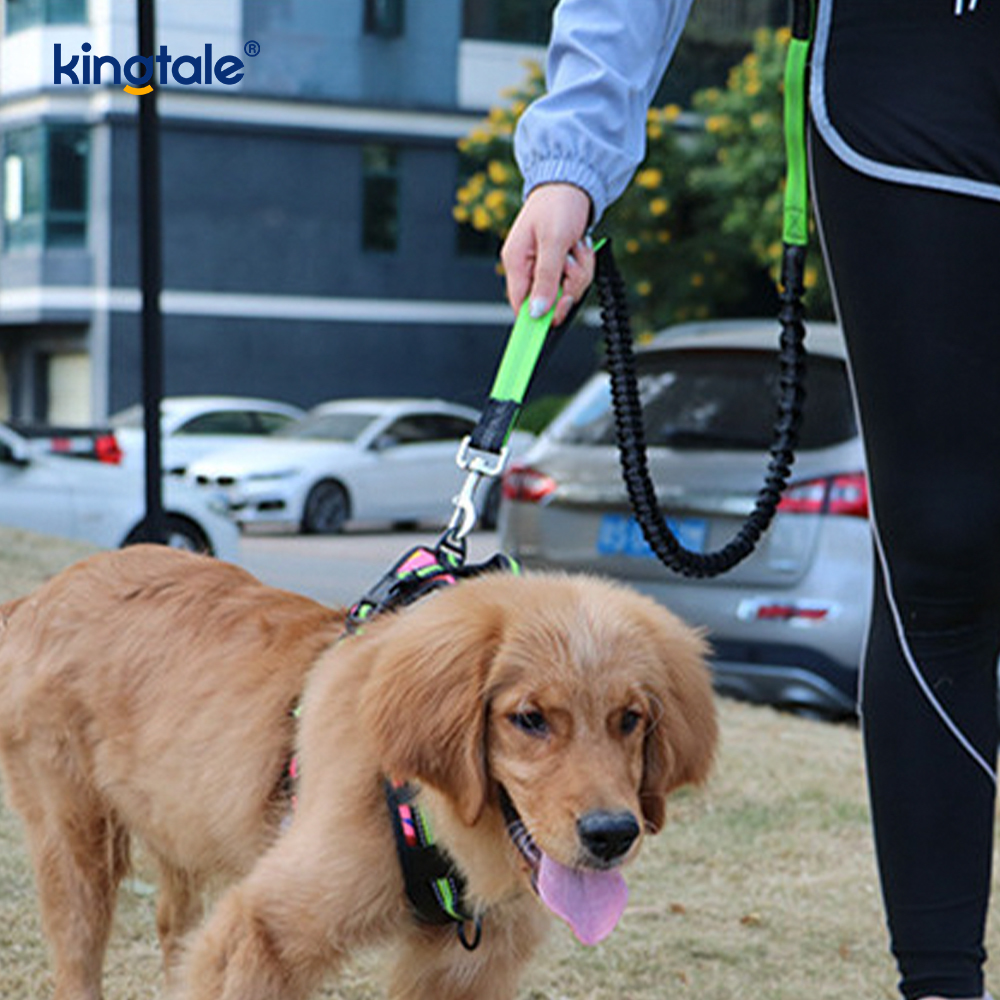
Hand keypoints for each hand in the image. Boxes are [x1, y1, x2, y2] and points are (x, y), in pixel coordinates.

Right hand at [501, 183, 594, 326]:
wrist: (574, 182)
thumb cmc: (558, 204)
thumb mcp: (553, 242)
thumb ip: (545, 279)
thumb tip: (537, 312)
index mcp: (516, 263)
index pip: (520, 305)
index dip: (535, 319)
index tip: (547, 332)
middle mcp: (529, 268)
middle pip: (550, 301)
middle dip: (569, 285)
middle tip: (572, 263)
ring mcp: (546, 268)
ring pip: (568, 291)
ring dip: (580, 272)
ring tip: (577, 248)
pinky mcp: (561, 265)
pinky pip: (577, 279)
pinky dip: (584, 265)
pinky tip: (580, 247)